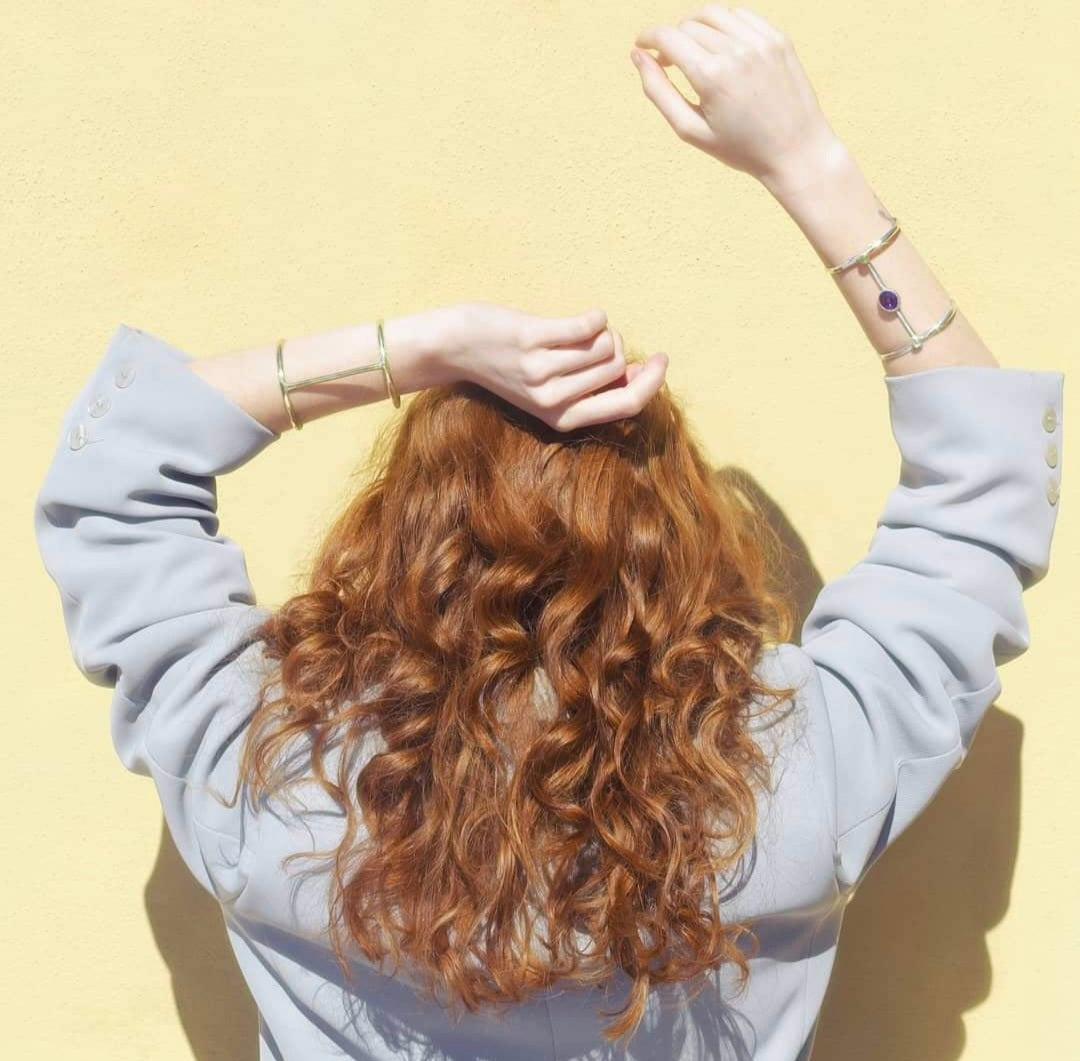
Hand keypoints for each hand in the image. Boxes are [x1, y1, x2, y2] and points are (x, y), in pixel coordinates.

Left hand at [442, 301, 668, 431]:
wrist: (454, 347)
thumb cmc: (507, 364)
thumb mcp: (548, 390)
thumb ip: (589, 388)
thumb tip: (635, 372)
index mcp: (562, 418)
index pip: (625, 405)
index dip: (652, 382)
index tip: (660, 359)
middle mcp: (552, 401)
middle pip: (616, 367)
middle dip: (615, 346)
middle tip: (593, 339)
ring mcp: (541, 371)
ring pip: (604, 345)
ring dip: (601, 330)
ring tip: (579, 330)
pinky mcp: (532, 341)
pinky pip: (588, 325)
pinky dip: (596, 316)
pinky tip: (589, 315)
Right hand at [631, 5, 842, 189]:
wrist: (795, 151)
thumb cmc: (740, 148)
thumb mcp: (690, 130)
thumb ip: (659, 91)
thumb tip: (637, 56)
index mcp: (711, 77)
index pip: (668, 37)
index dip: (648, 37)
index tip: (640, 45)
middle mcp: (736, 51)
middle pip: (688, 26)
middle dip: (672, 40)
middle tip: (669, 62)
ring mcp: (760, 42)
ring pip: (713, 14)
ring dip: (696, 27)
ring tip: (694, 51)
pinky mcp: (778, 38)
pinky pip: (741, 16)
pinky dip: (724, 25)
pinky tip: (722, 48)